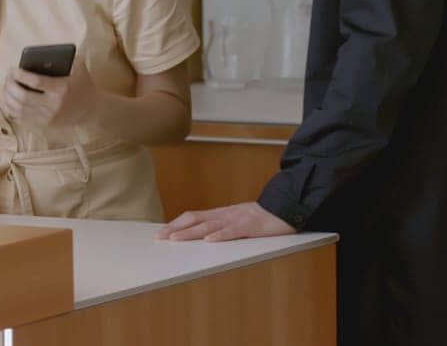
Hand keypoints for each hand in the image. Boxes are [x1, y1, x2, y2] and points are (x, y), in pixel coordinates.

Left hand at [0, 58, 97, 126]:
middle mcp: (53, 105)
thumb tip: (41, 54)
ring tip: (6, 85)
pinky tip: (7, 98)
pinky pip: (20, 118)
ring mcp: (47, 117)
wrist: (90, 110)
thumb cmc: (82, 85)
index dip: (20, 75)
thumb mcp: (79, 68)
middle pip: (23, 97)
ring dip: (8, 96)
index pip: (35, 82)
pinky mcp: (43, 125)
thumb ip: (65, 59)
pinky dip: (10, 108)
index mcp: (61, 89)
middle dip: (11, 85)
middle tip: (8, 76)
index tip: (13, 69)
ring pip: (18, 109)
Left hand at [157, 202, 297, 241]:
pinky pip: (233, 231)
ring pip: (209, 226)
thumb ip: (222, 225)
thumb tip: (203, 234)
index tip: (161, 232)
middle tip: (159, 237)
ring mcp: (237, 219)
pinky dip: (220, 236)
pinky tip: (209, 241)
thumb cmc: (262, 217)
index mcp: (221, 214)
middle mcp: (225, 214)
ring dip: (190, 233)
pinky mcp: (251, 226)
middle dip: (175, 228)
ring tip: (175, 239)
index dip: (176, 224)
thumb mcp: (237, 219)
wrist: (287, 206)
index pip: (193, 216)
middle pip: (195, 219)